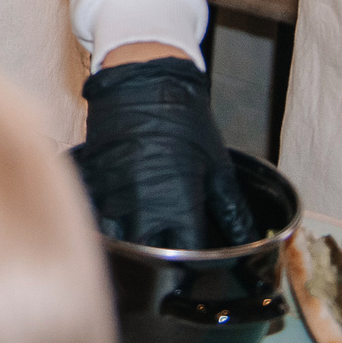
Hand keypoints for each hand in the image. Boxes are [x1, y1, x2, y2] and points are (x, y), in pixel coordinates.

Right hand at [73, 55, 258, 249]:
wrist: (144, 80)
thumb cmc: (184, 120)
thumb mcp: (217, 164)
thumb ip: (233, 209)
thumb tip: (249, 240)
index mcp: (178, 204)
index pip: (186, 255)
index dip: (193, 262)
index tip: (195, 259)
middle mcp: (142, 205)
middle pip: (147, 255)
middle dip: (159, 257)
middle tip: (168, 250)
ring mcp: (112, 193)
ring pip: (116, 238)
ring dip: (129, 241)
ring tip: (142, 233)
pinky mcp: (93, 179)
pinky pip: (93, 212)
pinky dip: (104, 218)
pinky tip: (116, 212)